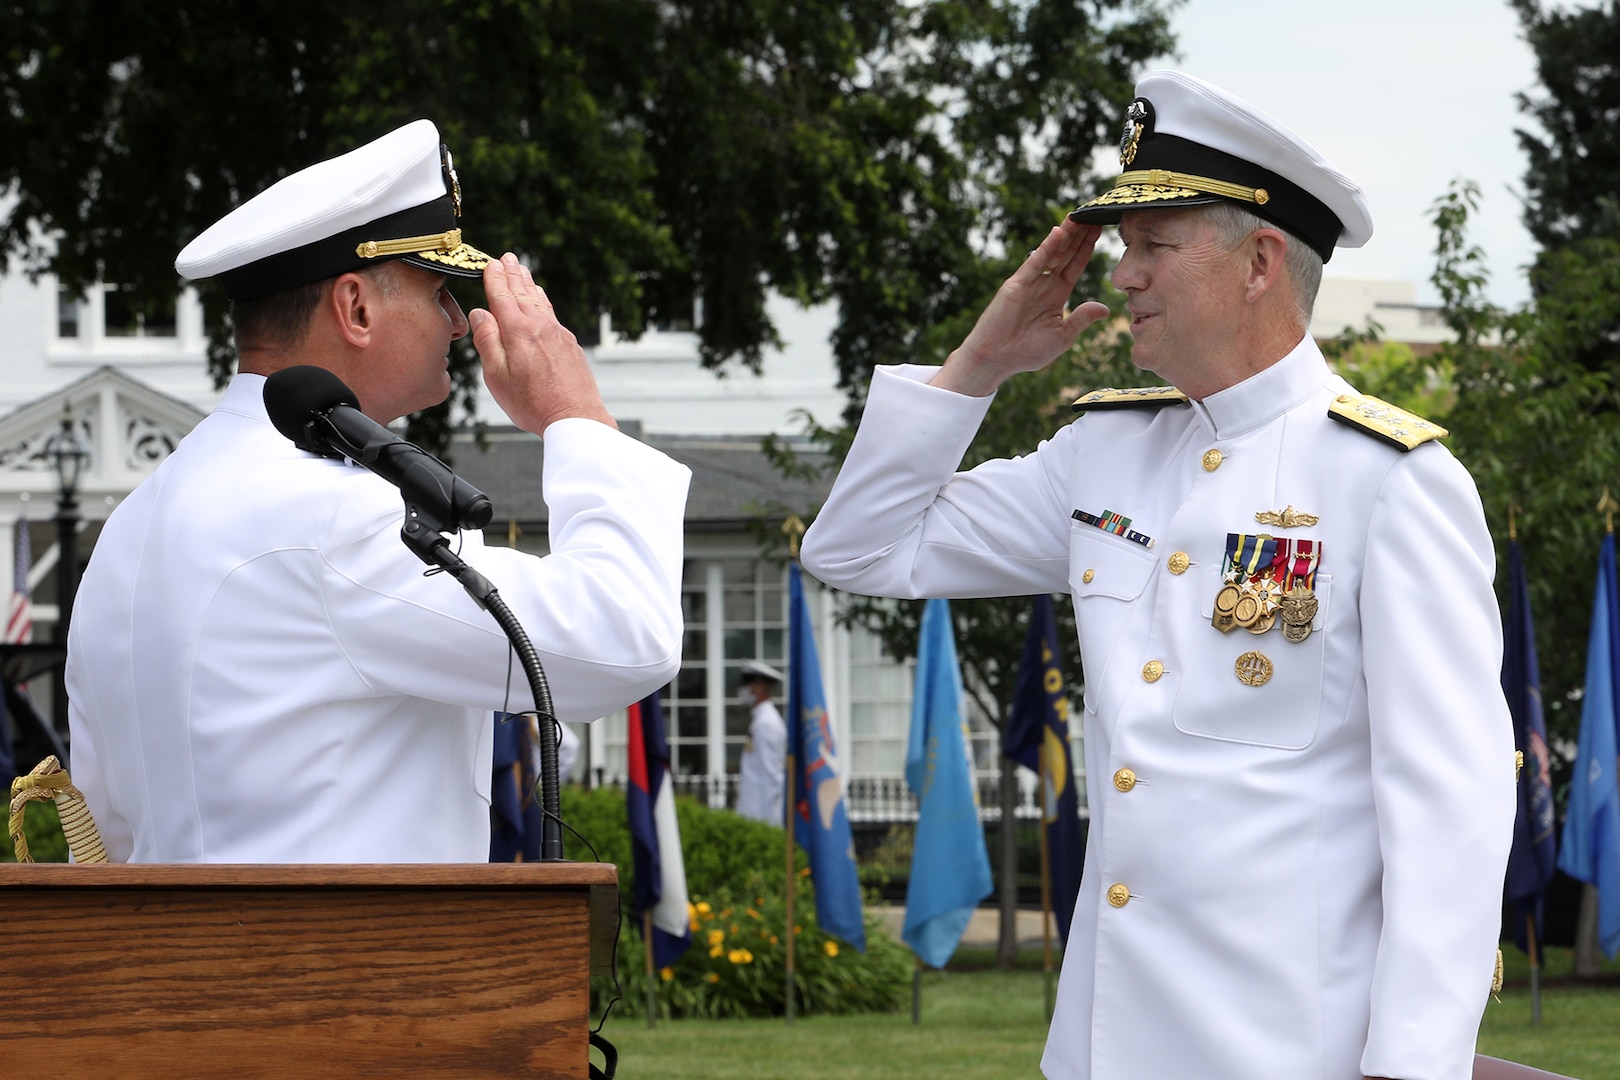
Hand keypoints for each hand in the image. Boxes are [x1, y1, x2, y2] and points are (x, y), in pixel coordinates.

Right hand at [469, 253, 616, 434]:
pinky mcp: (570, 344)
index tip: (490, 264)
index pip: (502, 297)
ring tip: (522, 269)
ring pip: (539, 301)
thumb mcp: (497, 376)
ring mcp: (558, 334)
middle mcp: (540, 327)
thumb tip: (480, 313)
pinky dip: (543, 300)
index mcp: (518, 332)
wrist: (575, 417)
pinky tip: (541, 299)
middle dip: (512, 274)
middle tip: (507, 257)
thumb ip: (487, 341)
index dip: (495, 279)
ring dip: (528, 283)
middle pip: (522, 293)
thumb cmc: (532, 403)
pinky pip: (552, 314)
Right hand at [930, 217, 1111, 396]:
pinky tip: (1059, 232)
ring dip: (1066, 234)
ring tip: (1080, 216)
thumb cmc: (1026, 352)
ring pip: (1053, 253)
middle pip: (1066, 254)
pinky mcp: (1017, 284)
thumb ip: (1081, 319)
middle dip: (1079, 235)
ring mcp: (1030, 282)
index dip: (1087, 248)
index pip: (1075, 266)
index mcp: (1057, 296)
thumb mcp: (1062, 337)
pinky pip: (1036, 262)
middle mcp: (1044, 285)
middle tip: (1094, 213)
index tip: (1100, 230)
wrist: (996, 360)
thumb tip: (1105, 308)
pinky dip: (1047, 247)